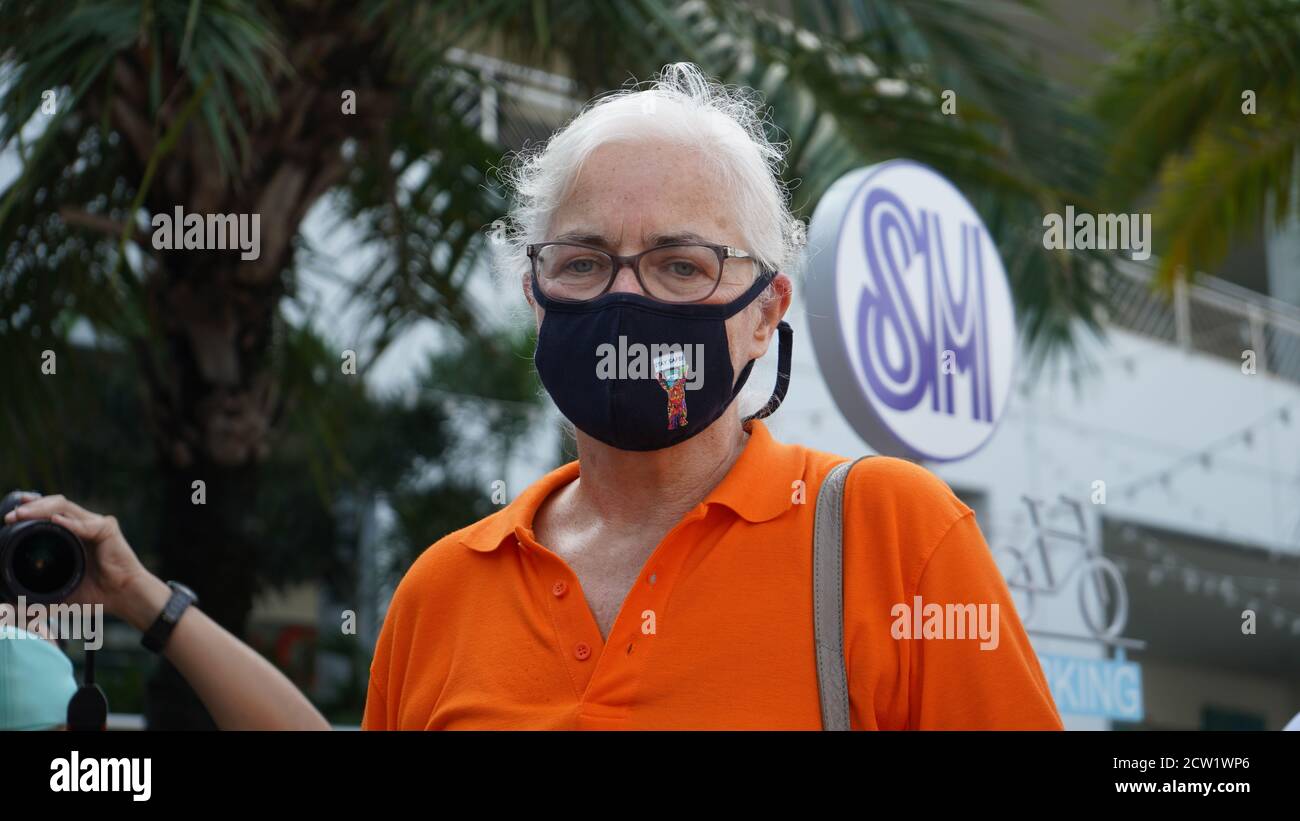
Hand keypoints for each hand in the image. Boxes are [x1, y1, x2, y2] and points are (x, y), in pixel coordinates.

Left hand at [3, 493, 164, 625]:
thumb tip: (5, 610)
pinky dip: (70, 523)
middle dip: (31, 507)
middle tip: (11, 517)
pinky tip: (55, 521)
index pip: (50, 512)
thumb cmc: (97, 595)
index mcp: (73, 535)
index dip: (31, 507)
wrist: (123, 597)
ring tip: (24, 514)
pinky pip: (85, 524)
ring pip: (66, 507)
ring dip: (43, 508)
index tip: (10, 514)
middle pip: (55, 504)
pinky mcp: (108, 529)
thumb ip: (34, 599)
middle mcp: (84, 525)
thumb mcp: (58, 595)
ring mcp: (96, 524)